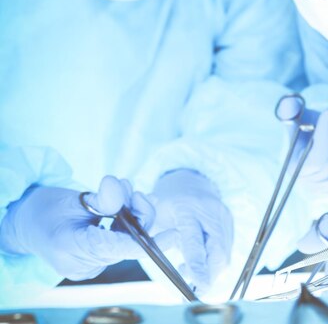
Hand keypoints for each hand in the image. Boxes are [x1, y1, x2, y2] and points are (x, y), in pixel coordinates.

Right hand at [0, 176, 162, 279]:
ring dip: (133, 214)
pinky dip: (127, 223)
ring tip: (123, 190)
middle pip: (127, 241)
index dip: (146, 241)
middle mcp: (82, 264)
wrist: (25, 223)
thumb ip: (101, 199)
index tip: (174, 235)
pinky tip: (127, 204)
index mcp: (71, 247)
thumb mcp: (72, 198)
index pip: (116, 246)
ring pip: (127, 241)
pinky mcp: (95, 262)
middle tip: (132, 190)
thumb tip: (126, 192)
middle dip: (138, 213)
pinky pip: (121, 243)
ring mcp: (89, 266)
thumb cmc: (44, 209)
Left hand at [149, 169, 232, 293]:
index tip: (198, 283)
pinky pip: (227, 249)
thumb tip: (154, 258)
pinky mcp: (229, 222)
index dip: (197, 263)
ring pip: (224, 253)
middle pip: (217, 250)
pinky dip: (215, 262)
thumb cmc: (169, 202)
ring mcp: (222, 216)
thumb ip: (155, 237)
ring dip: (211, 271)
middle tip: (195, 288)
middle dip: (208, 274)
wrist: (190, 182)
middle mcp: (209, 211)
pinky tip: (202, 263)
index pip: (194, 240)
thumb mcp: (155, 215)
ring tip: (192, 274)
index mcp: (187, 208)